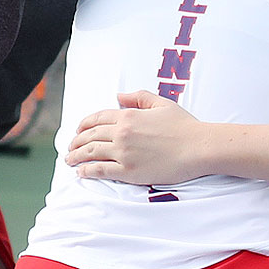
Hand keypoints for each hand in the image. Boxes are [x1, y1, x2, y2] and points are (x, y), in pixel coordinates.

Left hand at [66, 91, 207, 184]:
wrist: (199, 147)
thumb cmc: (184, 126)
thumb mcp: (162, 104)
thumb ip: (139, 97)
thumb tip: (119, 96)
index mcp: (129, 115)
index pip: (97, 118)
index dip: (83, 124)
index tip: (78, 130)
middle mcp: (122, 133)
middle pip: (89, 136)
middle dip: (76, 141)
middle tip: (70, 148)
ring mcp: (124, 153)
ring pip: (90, 153)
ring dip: (76, 156)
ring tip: (70, 160)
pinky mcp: (129, 171)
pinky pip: (100, 170)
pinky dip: (87, 171)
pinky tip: (81, 172)